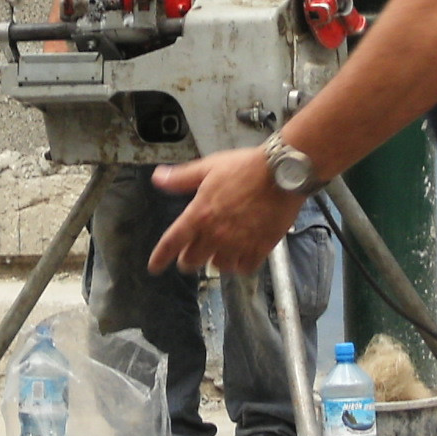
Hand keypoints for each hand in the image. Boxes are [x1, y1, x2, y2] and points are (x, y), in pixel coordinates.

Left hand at [147, 145, 302, 275]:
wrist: (282, 173)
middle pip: (193, 260)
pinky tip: (241, 255)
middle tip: (192, 254)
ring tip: (219, 251)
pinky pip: (244, 268)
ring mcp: (238, 244)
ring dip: (216, 260)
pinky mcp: (260, 248)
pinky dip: (240, 265)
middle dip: (189, 259)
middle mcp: (216, 234)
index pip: (172, 242)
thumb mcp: (208, 167)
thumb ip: (181, 178)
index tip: (154, 267)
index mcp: (199, 214)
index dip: (161, 257)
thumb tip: (157, 178)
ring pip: (219, 266)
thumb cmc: (244, 167)